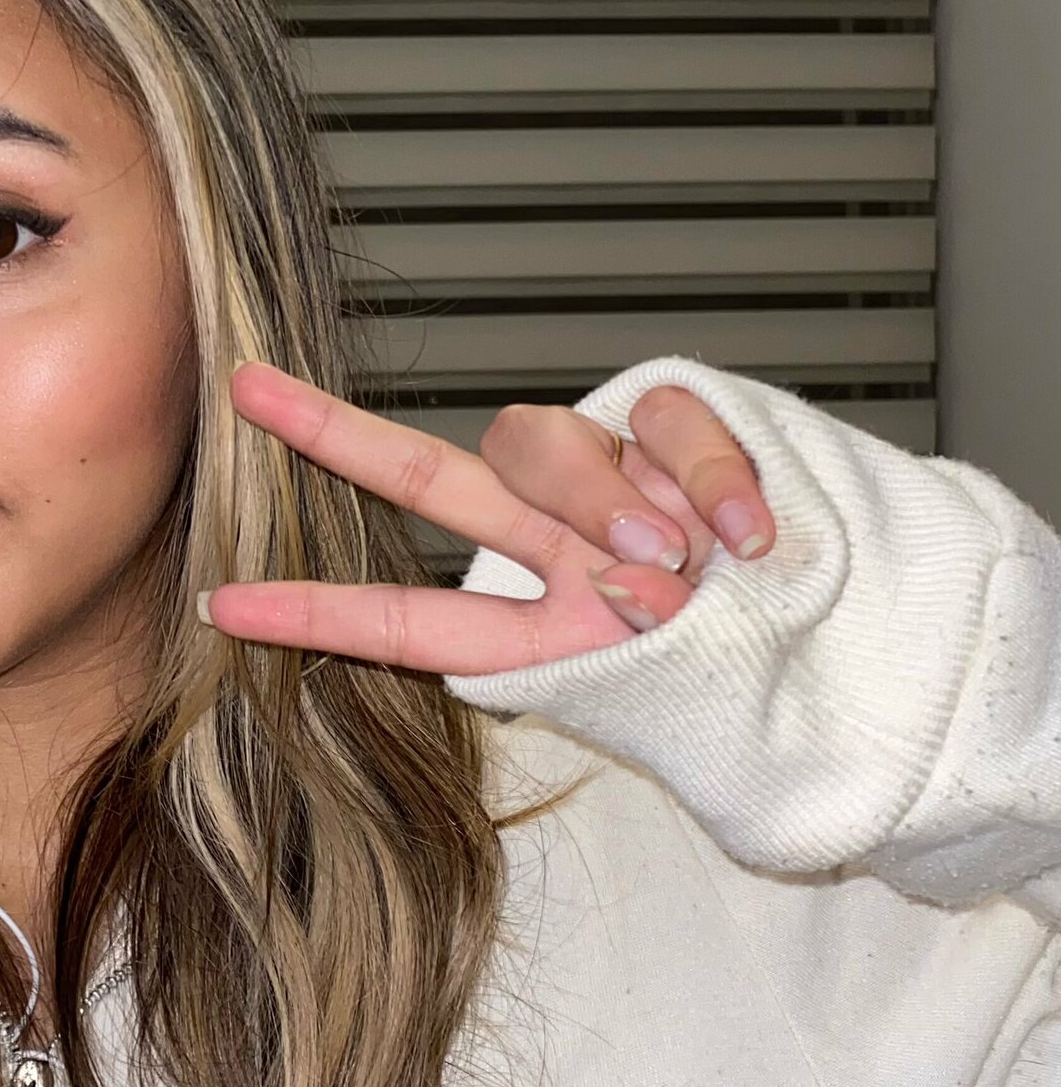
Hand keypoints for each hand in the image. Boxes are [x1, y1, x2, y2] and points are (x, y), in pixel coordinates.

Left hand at [197, 362, 777, 674]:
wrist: (868, 654)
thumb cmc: (755, 685)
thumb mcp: (665, 695)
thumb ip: (623, 634)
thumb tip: (633, 569)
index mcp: (532, 633)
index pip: (401, 617)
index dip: (312, 613)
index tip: (219, 604)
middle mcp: (553, 549)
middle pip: (424, 477)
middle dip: (331, 435)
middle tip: (244, 391)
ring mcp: (611, 488)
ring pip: (541, 440)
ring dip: (603, 504)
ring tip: (679, 569)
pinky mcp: (681, 433)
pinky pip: (666, 421)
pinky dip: (707, 474)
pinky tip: (744, 532)